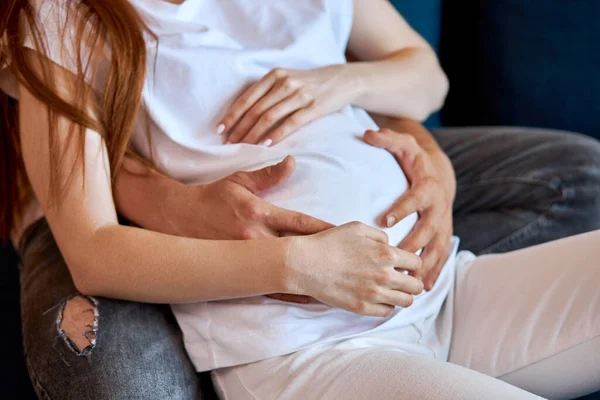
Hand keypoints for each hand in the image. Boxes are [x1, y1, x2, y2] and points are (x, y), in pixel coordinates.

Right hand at [163, 156, 330, 304]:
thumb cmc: (212, 197)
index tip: (346, 236)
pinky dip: (289, 292)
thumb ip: (268, 175)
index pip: (300, 222)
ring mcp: (247, 257)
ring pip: (286, 270)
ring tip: (336, 285)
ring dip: (310, 277)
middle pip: (298, 249)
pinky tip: (309, 297)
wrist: (178, 217)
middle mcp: (256, 237)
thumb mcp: (238, 180)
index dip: (325, 230)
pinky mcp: (239, 270)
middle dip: (324, 256)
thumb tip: (292, 162)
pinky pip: (268, 285)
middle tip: (349, 264)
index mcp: (260, 212)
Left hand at [219, 66, 359, 145]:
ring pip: (269, 117)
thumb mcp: (287, 79)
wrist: (342, 80)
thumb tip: (244, 114)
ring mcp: (299, 94)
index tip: (220, 129)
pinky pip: (290, 123)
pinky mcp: (313, 107)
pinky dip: (276, 135)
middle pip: (255, 109)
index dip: (232, 115)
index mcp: (274, 75)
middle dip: (239, 128)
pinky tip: (265, 145)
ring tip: (244, 147)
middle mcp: (284, 82)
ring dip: (253, 134)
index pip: (247, 98)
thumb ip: (268, 91)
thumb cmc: (309, 84)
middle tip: (229, 144)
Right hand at [287, 222, 423, 316]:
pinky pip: (387, 312)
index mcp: (386, 254)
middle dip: (412, 281)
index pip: (417, 264)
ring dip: (402, 295)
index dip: (412, 264)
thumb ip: (379, 235)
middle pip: (416, 286)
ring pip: (406, 302)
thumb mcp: (357, 228)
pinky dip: (386, 305)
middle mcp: (385, 276)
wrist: (306, 264)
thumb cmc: (329, 243)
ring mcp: (374, 294)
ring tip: (391, 290)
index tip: (405, 265)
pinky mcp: (362, 308)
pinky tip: (377, 297)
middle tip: (401, 279)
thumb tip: (389, 244)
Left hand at [364, 128, 455, 290]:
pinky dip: (434, 271)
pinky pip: (441, 256)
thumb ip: (387, 139)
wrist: (440, 173)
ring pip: (437, 247)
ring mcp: (443, 223)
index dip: (402, 208)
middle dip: (414, 244)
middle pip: (428, 228)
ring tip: (412, 282)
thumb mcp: (403, 145)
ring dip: (426, 265)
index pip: (415, 198)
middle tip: (396, 258)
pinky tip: (423, 287)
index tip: (385, 220)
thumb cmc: (415, 161)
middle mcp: (439, 207)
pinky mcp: (443, 235)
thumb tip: (368, 134)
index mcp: (428, 186)